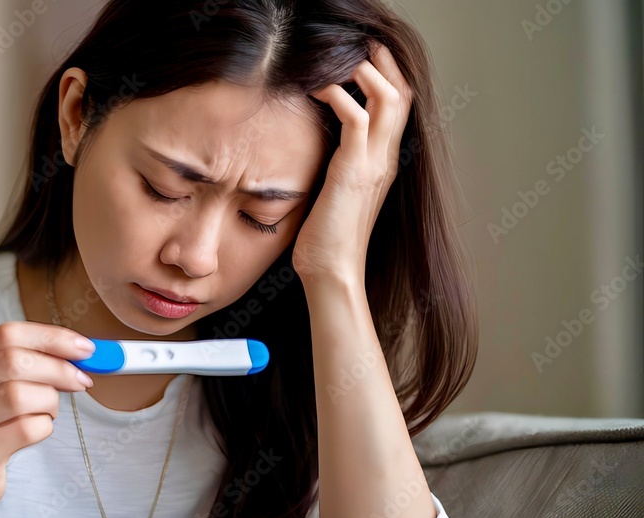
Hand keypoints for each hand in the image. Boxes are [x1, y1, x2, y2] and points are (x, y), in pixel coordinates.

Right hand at [0, 321, 94, 517]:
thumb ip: (25, 361)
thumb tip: (78, 350)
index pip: (5, 334)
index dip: (50, 338)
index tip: (82, 348)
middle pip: (13, 362)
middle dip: (58, 368)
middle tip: (80, 379)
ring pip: (19, 396)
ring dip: (49, 401)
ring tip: (48, 410)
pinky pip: (25, 430)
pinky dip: (43, 426)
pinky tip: (37, 429)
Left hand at [292, 40, 412, 284]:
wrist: (332, 272)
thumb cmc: (327, 238)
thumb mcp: (336, 192)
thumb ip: (338, 165)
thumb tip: (321, 147)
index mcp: (384, 162)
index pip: (399, 106)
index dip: (387, 75)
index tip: (366, 55)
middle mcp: (386, 158)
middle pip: (402, 92)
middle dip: (382, 61)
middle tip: (358, 42)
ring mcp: (374, 163)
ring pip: (387, 97)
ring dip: (362, 71)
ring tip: (336, 59)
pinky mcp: (354, 171)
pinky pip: (356, 118)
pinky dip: (339, 95)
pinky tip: (318, 89)